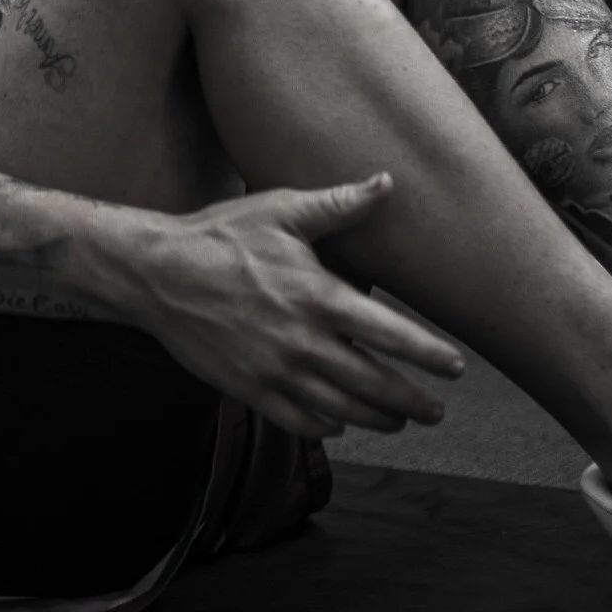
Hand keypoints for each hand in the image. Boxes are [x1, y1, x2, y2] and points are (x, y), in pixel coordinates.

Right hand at [110, 173, 466, 440]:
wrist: (156, 274)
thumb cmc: (221, 236)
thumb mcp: (281, 211)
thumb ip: (339, 205)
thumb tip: (386, 183)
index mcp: (319, 297)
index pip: (392, 336)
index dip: (430, 356)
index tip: (456, 369)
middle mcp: (303, 341)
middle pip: (375, 385)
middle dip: (413, 402)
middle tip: (436, 410)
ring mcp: (276, 371)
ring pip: (343, 411)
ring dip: (378, 420)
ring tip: (398, 420)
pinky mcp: (250, 389)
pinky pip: (300, 421)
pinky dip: (327, 427)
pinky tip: (339, 423)